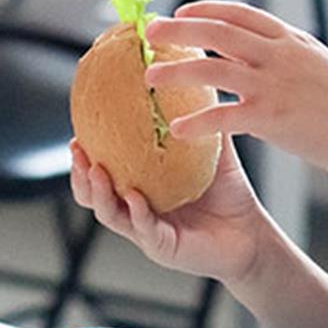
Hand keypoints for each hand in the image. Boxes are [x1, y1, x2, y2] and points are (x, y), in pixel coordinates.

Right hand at [69, 136, 267, 284]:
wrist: (251, 232)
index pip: (103, 171)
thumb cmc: (229, 194)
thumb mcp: (212, 152)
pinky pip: (143, 229)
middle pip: (92, 194)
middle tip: (76, 150)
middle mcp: (136, 209)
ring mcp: (147, 230)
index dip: (85, 155)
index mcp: (141, 186)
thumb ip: (201, 122)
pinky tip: (135, 197)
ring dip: (99, 193)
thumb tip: (199, 81)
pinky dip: (136, 213)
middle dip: (79, 174)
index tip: (77, 132)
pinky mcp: (164, 247)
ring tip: (96, 171)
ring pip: (110, 214)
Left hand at [144, 1, 327, 181]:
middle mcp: (280, 56)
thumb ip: (287, 57)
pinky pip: (225, 117)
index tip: (181, 10)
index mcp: (291, 40)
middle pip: (218, 33)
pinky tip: (177, 130)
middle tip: (150, 32)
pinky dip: (198, 122)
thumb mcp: (319, 66)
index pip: (240, 13)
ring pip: (213, 69)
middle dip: (180, 30)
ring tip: (149, 78)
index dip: (207, 10)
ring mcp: (275, 84)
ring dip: (177, 72)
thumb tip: (258, 53)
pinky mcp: (274, 117)